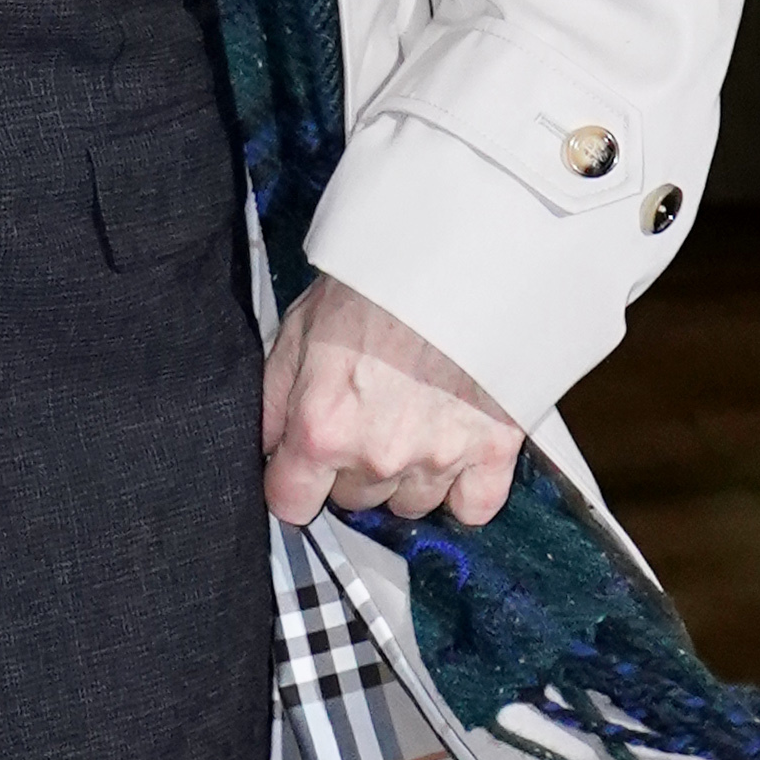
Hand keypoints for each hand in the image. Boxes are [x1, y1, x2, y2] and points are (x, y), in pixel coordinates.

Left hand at [261, 276, 524, 532]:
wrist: (458, 253)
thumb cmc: (377, 283)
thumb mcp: (298, 331)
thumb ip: (274, 401)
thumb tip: (266, 446)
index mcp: (323, 428)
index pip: (292, 504)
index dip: (295, 482)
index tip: (305, 466)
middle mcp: (379, 453)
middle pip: (355, 499)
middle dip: (355, 465)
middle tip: (370, 413)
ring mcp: (439, 456)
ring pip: (411, 503)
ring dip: (408, 473)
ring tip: (414, 417)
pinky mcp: (493, 448)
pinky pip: (473, 507)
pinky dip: (464, 488)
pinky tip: (454, 449)